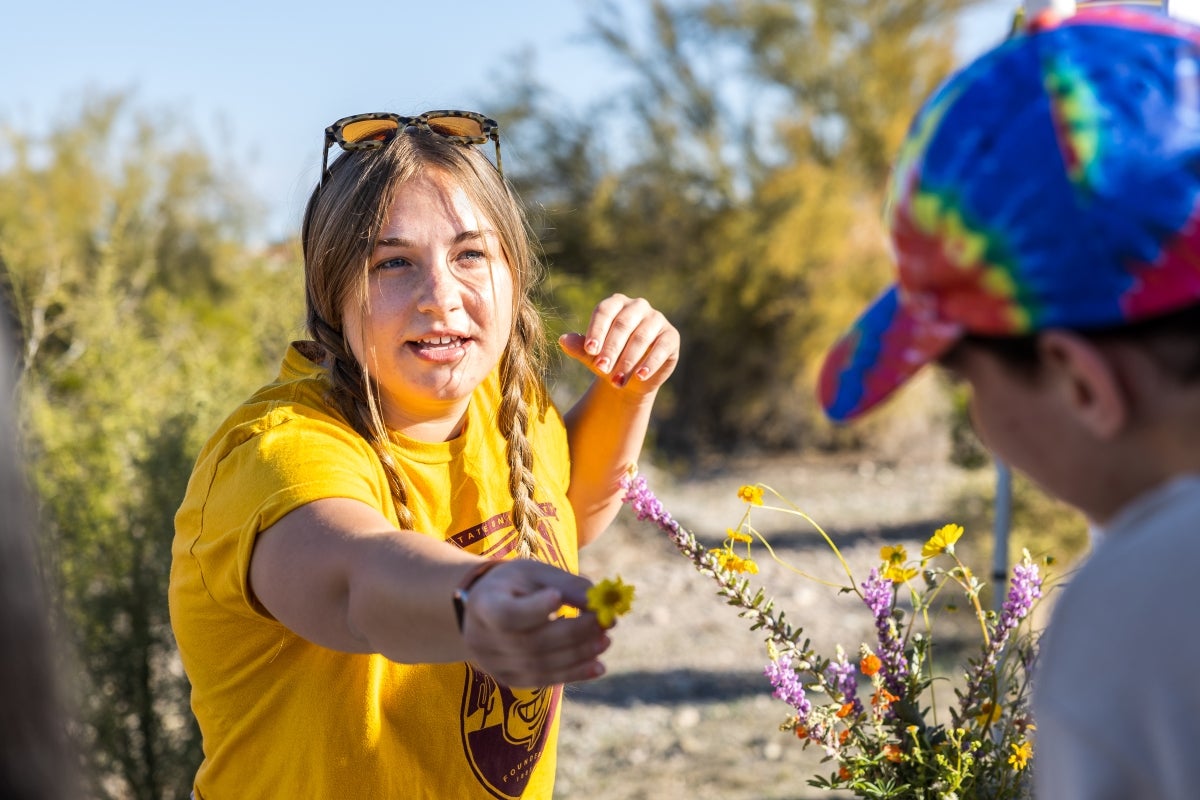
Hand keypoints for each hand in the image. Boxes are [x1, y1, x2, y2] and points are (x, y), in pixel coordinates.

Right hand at [459, 559, 610, 687]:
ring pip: (541, 665)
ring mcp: (494, 664)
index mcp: (484, 605)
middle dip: (573, 633)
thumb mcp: (535, 573)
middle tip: (605, 624)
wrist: (484, 610)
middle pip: (532, 642)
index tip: (558, 596)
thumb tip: (598, 600)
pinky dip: (574, 674)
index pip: (507, 614)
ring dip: (578, 655)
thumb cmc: (515, 585)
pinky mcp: (509, 679)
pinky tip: (598, 666)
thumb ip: (566, 584)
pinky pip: (544, 680)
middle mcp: (483, 639)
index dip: (533, 609)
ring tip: (605, 640)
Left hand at [559, 293, 679, 394]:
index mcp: (615, 304)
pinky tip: (640, 376)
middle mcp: (637, 306)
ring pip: (641, 337)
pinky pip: (661, 347)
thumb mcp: (592, 355)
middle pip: (623, 324)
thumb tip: (562, 340)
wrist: (632, 378)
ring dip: (628, 360)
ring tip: (617, 380)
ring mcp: (657, 319)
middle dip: (611, 348)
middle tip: (601, 369)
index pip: (605, 311)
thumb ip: (579, 347)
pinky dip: (650, 363)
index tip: (589, 351)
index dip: (596, 330)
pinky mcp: (671, 336)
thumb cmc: (609, 360)